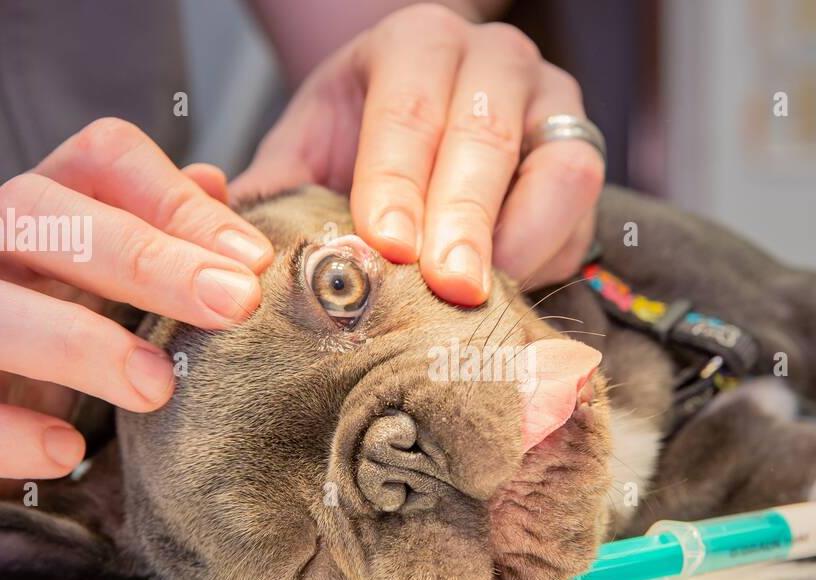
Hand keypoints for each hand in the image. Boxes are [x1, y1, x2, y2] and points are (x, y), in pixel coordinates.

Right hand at [0, 118, 274, 523]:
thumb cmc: (76, 374)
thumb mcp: (133, 306)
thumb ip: (174, 250)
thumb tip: (216, 180)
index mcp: (45, 223)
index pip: (97, 159)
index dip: (174, 196)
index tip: (252, 261)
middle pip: (27, 213)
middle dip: (139, 256)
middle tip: (233, 306)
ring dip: (71, 342)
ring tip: (158, 388)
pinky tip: (68, 454)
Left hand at [231, 3, 603, 305]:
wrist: (429, 140)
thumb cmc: (361, 149)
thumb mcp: (309, 155)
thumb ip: (276, 195)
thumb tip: (233, 251)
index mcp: (414, 45)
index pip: (408, 109)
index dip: (396, 180)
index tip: (386, 245)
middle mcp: (491, 59)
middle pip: (483, 137)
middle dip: (461, 219)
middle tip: (445, 286)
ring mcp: (550, 101)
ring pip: (555, 166)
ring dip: (516, 239)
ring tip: (479, 299)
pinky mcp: (583, 155)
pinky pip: (581, 204)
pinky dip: (549, 251)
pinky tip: (508, 288)